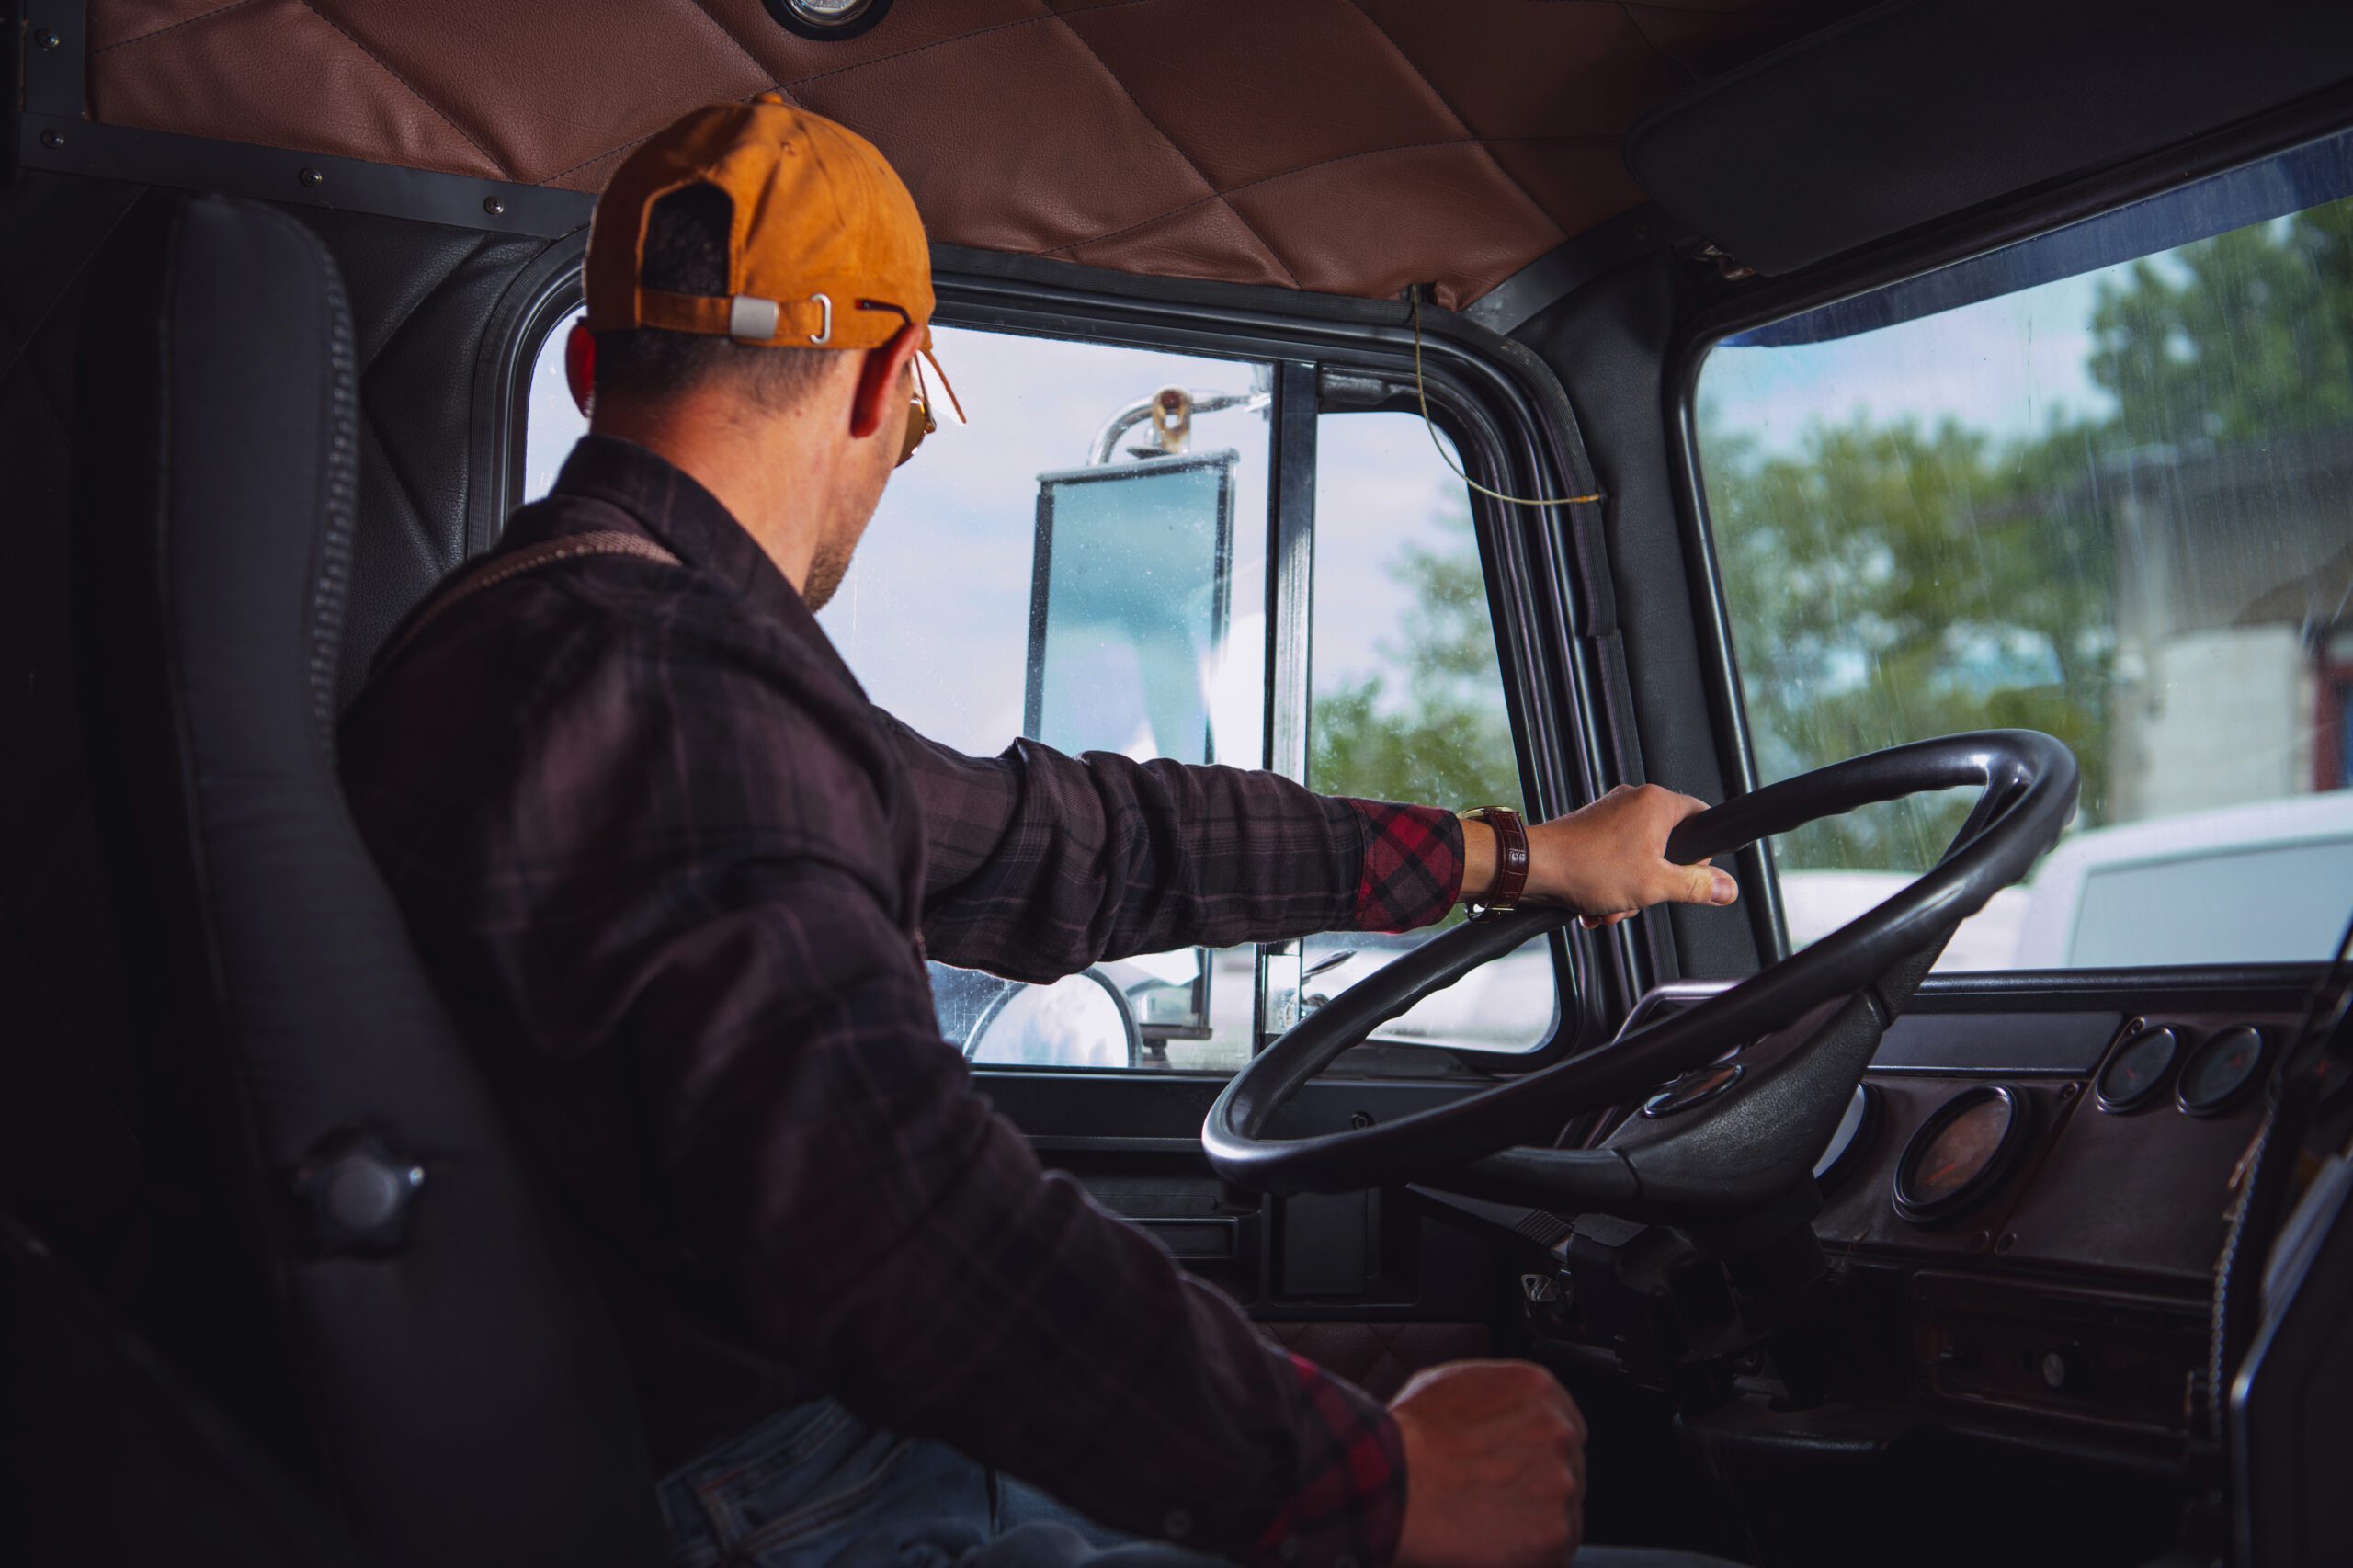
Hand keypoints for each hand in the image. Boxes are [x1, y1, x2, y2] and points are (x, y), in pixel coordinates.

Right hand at [1389, 1360, 1585, 1567]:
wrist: (1390, 1480)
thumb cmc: (1409, 1435)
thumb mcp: (1452, 1380)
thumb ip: (1498, 1393)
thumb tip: (1505, 1410)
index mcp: (1540, 1389)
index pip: (1564, 1426)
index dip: (1536, 1451)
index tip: (1516, 1467)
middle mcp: (1560, 1431)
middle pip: (1567, 1469)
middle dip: (1537, 1484)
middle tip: (1494, 1495)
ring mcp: (1562, 1482)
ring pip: (1564, 1511)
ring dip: (1536, 1519)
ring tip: (1490, 1520)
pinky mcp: (1555, 1531)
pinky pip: (1556, 1550)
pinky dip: (1530, 1553)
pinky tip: (1496, 1543)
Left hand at [1463, 784, 1737, 929]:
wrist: (1533, 868)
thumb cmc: (1587, 867)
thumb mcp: (1655, 885)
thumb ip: (1697, 886)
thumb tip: (1727, 888)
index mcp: (1657, 803)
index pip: (1702, 817)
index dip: (1703, 853)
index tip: (1693, 874)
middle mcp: (1634, 801)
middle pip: (1668, 847)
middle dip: (1654, 883)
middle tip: (1640, 896)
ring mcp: (1610, 815)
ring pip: (1639, 860)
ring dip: (1628, 892)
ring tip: (1611, 904)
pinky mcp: (1591, 830)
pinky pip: (1614, 861)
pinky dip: (1608, 885)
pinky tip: (1595, 904)